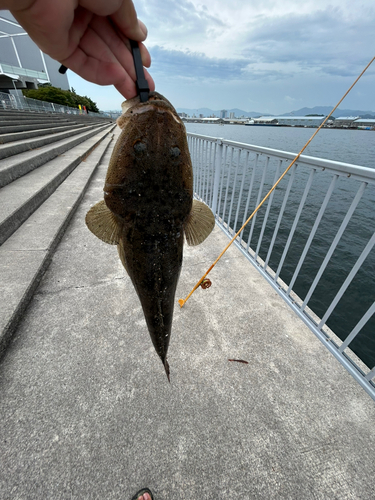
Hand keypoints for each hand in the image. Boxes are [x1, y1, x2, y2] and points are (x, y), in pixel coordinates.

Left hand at [5, 0, 154, 98]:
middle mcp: (83, 16)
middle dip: (129, 68)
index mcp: (97, 1)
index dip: (133, 47)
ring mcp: (70, 33)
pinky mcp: (57, 48)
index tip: (145, 62)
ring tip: (135, 91)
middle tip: (144, 85)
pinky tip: (117, 79)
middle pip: (110, 48)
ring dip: (119, 76)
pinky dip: (100, 74)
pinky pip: (82, 64)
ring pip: (98, 59)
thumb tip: (139, 36)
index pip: (119, 30)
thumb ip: (129, 20)